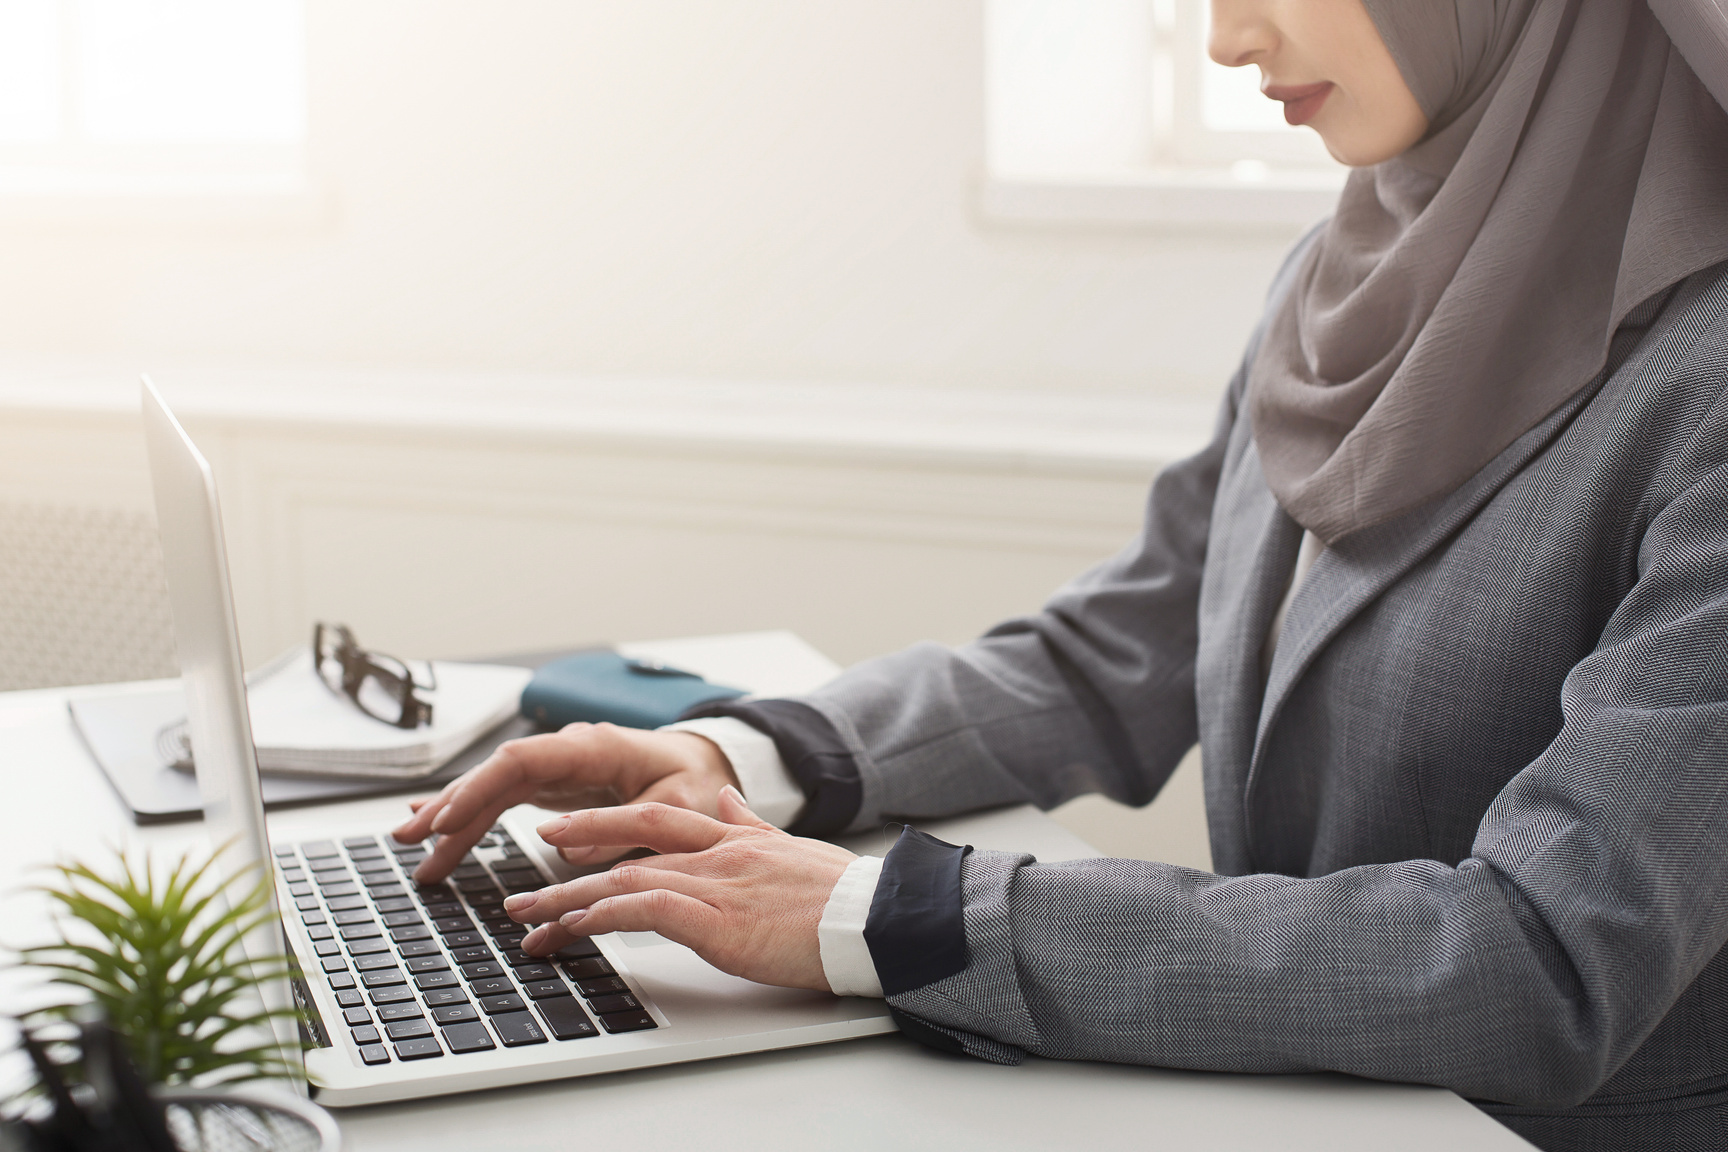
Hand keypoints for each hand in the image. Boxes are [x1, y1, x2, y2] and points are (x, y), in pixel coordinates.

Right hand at [391, 724, 738, 883]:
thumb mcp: (676, 806)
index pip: (521, 761)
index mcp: (592, 748)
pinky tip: (438, 831)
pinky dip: (471, 817)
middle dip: (449, 806)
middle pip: (493, 775)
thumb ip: (629, 826)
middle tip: (409, 841)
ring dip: (451, 817)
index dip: (479, 788)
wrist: (703, 764)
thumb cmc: (693, 780)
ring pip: (491, 788)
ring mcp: (556, 768)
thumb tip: (573, 851)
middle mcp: (565, 752)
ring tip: (410, 846)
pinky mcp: (553, 787)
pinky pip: (502, 800)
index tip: (446, 819)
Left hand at [507, 786, 852, 991]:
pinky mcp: (716, 922)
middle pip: (625, 849)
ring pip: (623, 881)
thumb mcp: (792, 847)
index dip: (600, 821)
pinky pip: (645, 911)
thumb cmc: (841, 895)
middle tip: (522, 894)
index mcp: (733, 838)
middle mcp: (716, 855)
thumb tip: (726, 797)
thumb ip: (750, 823)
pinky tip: (577, 929)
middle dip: (567, 868)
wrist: (873, 918)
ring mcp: (714, 886)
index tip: (559, 833)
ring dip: (569, 903)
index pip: (654, 818)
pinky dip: (604, 917)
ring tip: (530, 924)